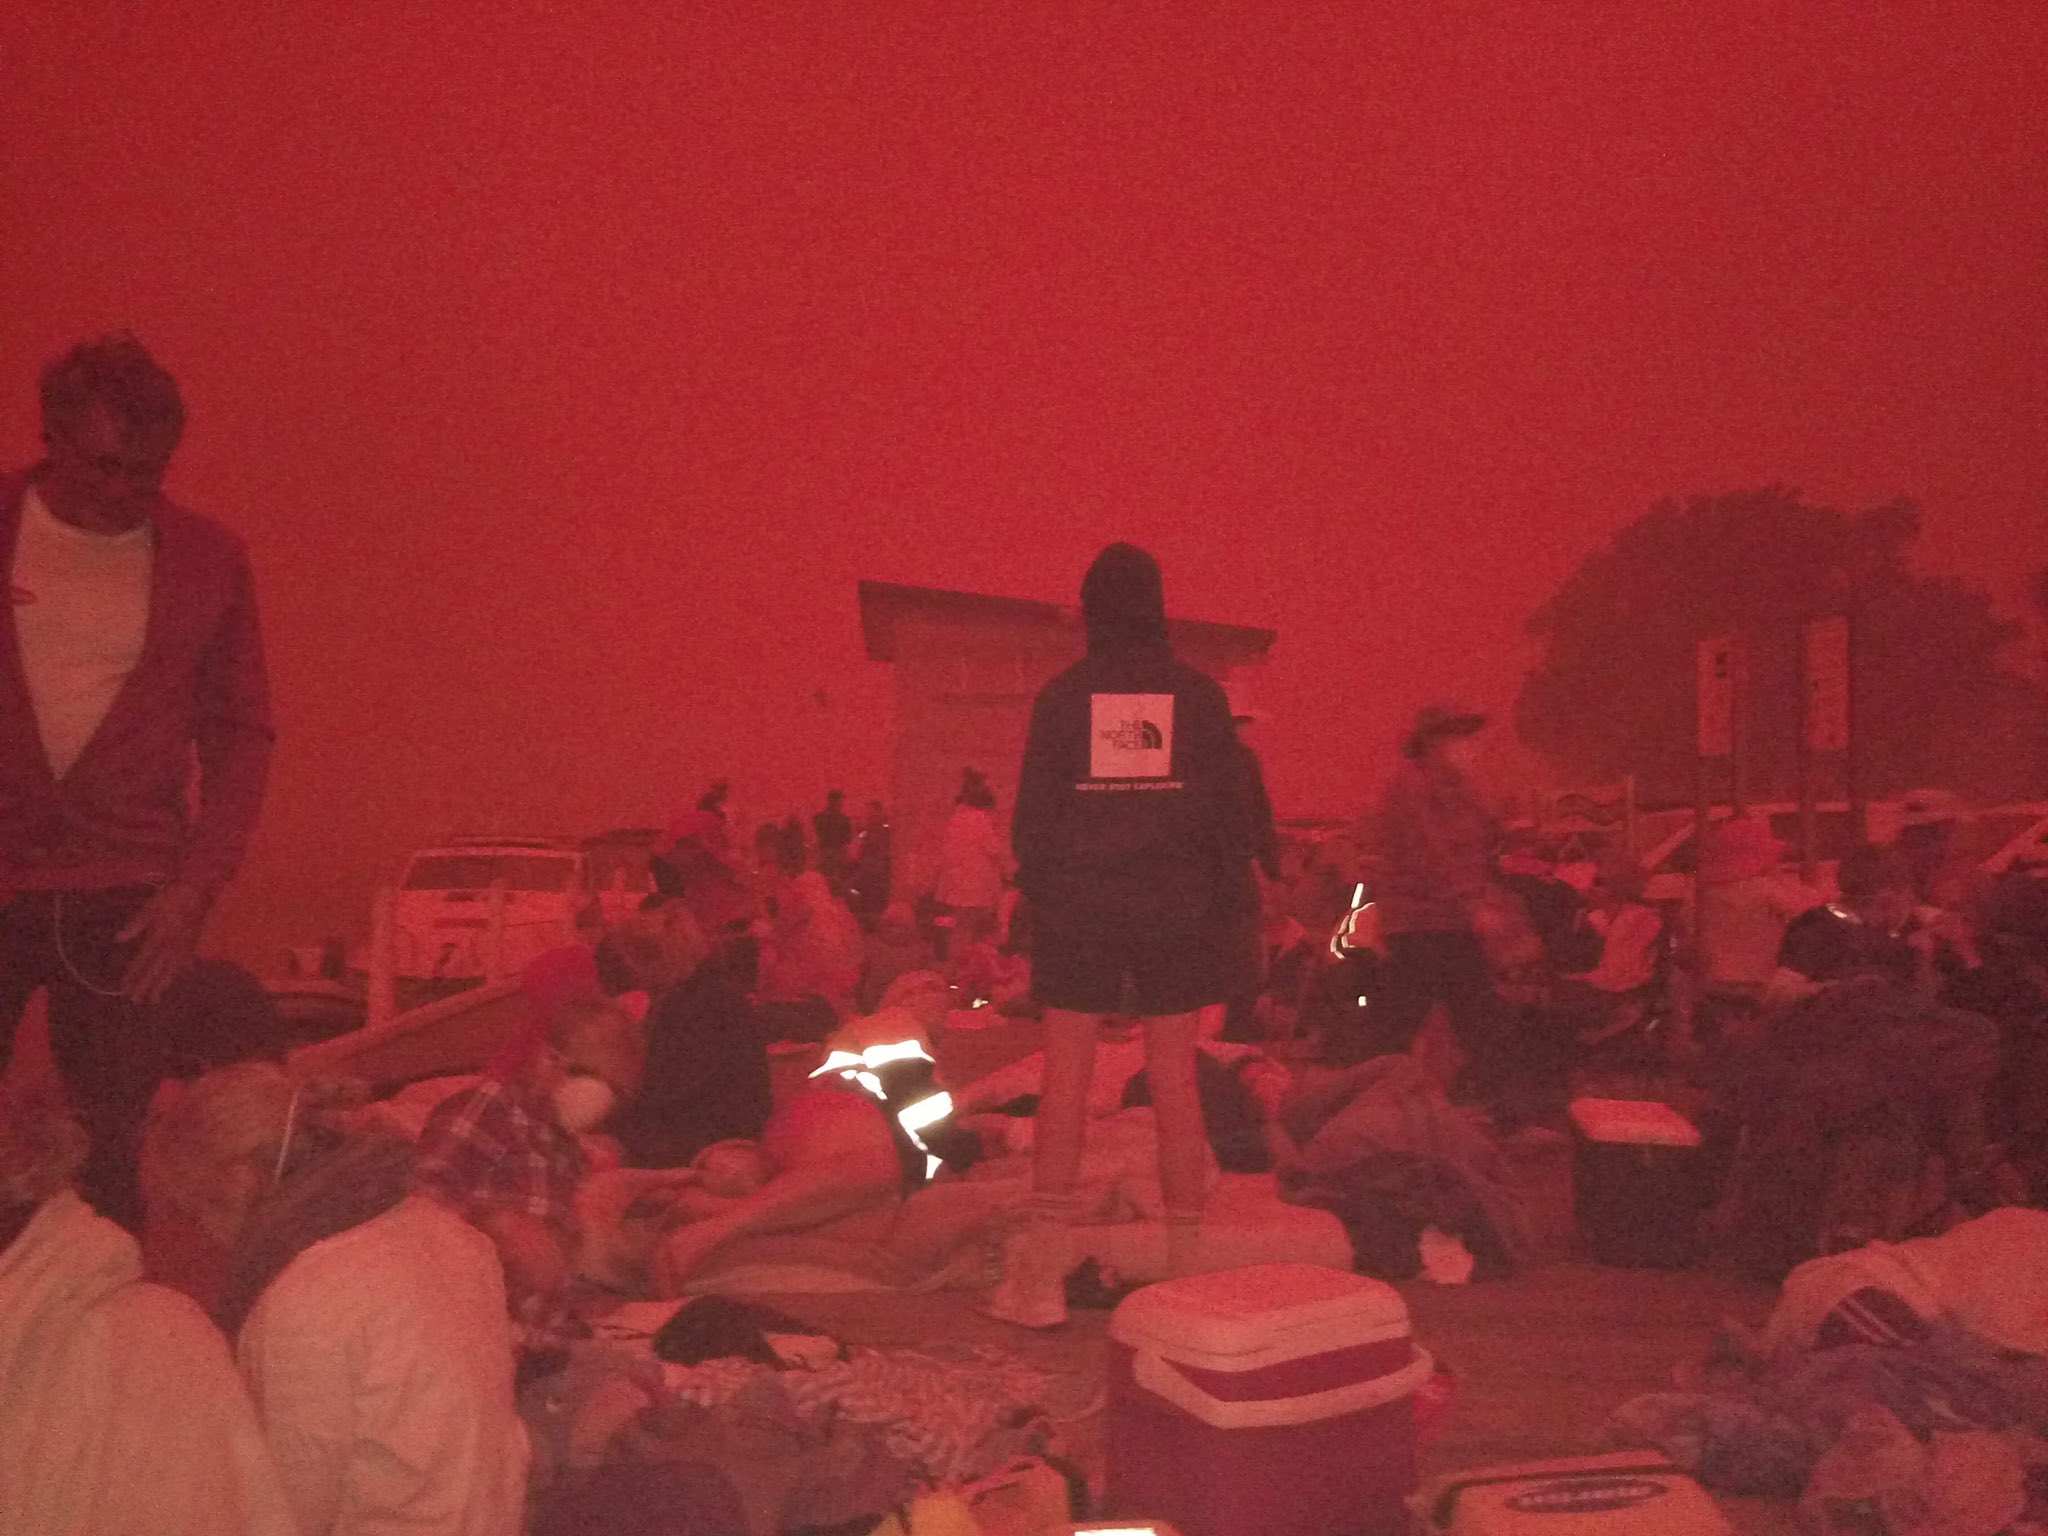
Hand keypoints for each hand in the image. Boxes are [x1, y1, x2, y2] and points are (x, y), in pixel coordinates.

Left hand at [117, 882, 214, 1003]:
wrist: (199, 887)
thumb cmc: (173, 894)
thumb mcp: (150, 906)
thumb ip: (136, 924)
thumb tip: (118, 939)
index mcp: (160, 937)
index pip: (143, 960)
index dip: (133, 974)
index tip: (125, 988)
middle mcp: (172, 945)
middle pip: (157, 970)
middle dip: (146, 986)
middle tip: (136, 1001)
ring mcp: (185, 944)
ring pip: (172, 969)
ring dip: (163, 983)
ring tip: (156, 997)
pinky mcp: (194, 940)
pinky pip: (187, 960)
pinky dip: (183, 969)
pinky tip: (183, 975)